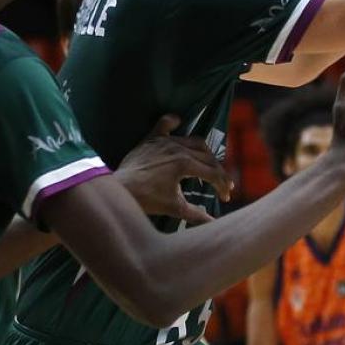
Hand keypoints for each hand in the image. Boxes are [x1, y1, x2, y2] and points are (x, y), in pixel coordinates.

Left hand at [113, 115, 230, 223]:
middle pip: (208, 156)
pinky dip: (174, 122)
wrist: (120, 190)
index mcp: (185, 164)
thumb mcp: (175, 208)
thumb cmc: (147, 200)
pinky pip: (165, 123)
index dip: (222, 185)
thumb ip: (197, 214)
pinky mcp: (152, 139)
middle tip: (221, 184)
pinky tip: (180, 123)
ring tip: (208, 163)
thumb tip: (214, 223)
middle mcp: (178, 148)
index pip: (212, 173)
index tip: (225, 197)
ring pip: (194, 141)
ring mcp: (165, 141)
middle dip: (218, 171)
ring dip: (205, 152)